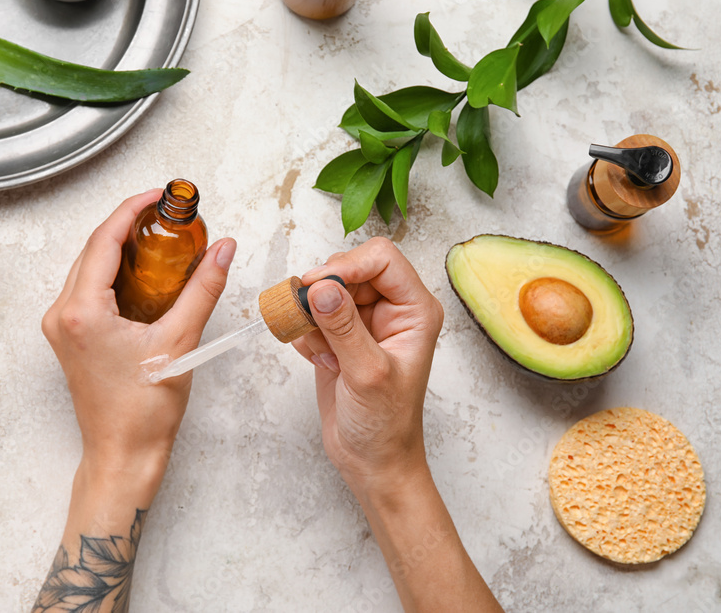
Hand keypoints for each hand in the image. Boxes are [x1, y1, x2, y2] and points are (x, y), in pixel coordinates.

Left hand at [41, 189, 236, 484]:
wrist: (123, 455)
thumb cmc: (142, 412)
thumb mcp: (180, 342)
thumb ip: (202, 290)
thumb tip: (221, 250)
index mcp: (81, 311)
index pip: (104, 241)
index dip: (133, 211)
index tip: (159, 198)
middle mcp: (62, 314)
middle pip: (93, 249)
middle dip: (129, 226)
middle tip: (166, 215)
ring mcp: (62, 327)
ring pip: (89, 268)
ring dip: (121, 248)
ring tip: (159, 238)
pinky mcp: (70, 337)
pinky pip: (88, 289)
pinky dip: (114, 272)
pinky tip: (144, 272)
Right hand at [292, 238, 443, 496]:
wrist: (372, 460)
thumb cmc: (386, 424)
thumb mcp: (367, 374)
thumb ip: (344, 328)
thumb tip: (322, 288)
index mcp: (415, 310)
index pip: (382, 259)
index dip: (347, 266)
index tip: (317, 286)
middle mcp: (392, 309)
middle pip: (350, 269)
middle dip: (323, 291)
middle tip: (307, 318)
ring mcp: (365, 321)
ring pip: (326, 289)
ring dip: (311, 313)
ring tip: (319, 349)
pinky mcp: (340, 335)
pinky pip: (313, 314)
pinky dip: (305, 332)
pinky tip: (318, 361)